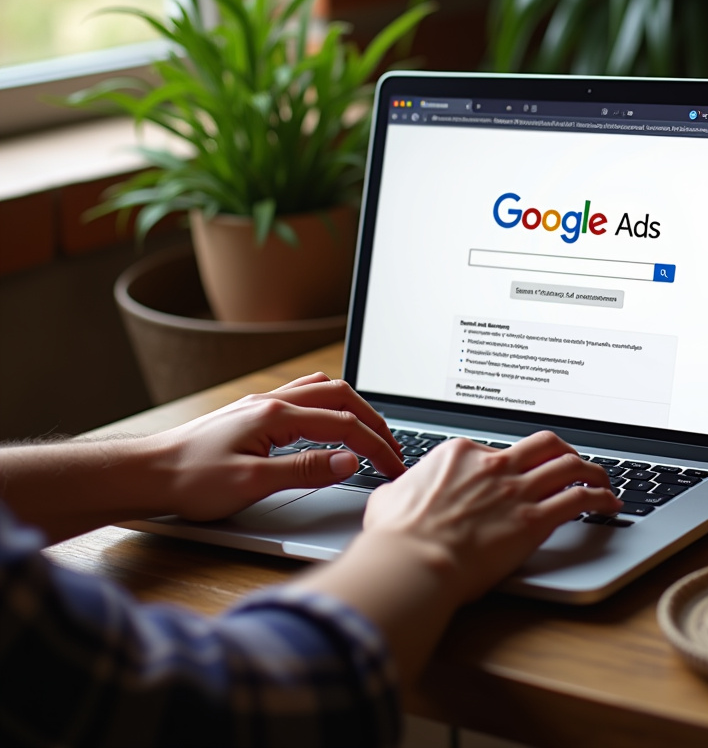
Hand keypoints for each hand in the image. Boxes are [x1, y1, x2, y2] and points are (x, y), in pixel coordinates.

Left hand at [148, 373, 405, 520]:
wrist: (146, 473)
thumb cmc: (191, 481)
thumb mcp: (251, 483)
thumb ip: (305, 470)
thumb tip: (350, 460)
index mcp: (277, 416)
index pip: (344, 425)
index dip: (377, 446)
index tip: (396, 467)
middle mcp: (272, 402)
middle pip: (341, 397)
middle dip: (373, 420)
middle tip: (393, 447)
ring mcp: (262, 404)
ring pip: (323, 390)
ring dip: (353, 407)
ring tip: (371, 431)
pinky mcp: (253, 414)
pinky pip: (304, 396)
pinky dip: (329, 405)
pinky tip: (329, 422)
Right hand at [293, 430, 620, 686]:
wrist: (411, 561)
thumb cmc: (397, 536)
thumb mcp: (391, 497)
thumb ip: (403, 489)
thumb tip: (397, 494)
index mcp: (461, 454)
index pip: (498, 450)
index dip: (513, 463)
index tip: (519, 475)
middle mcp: (494, 465)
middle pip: (544, 444)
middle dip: (563, 450)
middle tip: (572, 461)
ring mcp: (516, 490)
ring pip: (569, 465)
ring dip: (591, 470)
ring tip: (603, 479)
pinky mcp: (533, 520)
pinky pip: (579, 499)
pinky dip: (599, 498)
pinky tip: (608, 504)